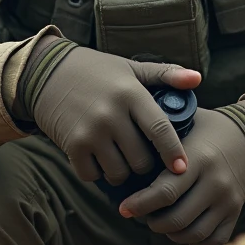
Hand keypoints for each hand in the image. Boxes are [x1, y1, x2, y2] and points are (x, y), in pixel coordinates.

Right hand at [31, 47, 200, 184]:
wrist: (47, 72)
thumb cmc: (96, 70)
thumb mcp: (130, 68)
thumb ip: (164, 75)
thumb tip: (198, 78)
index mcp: (130, 93)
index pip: (160, 130)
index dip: (174, 153)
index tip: (182, 168)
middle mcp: (111, 114)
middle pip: (141, 159)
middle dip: (145, 164)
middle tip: (141, 156)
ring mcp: (90, 131)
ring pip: (118, 172)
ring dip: (122, 172)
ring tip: (120, 159)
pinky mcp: (71, 145)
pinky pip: (92, 175)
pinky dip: (98, 173)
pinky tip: (99, 159)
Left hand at [119, 107, 244, 244]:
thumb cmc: (208, 129)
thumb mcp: (187, 122)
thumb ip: (160, 131)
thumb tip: (125, 139)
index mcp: (198, 159)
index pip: (165, 191)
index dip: (140, 204)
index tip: (124, 208)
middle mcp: (215, 183)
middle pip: (177, 219)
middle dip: (153, 222)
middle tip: (143, 214)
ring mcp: (228, 201)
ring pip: (193, 234)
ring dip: (171, 234)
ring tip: (161, 221)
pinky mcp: (236, 213)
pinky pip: (212, 239)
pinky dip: (193, 241)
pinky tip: (182, 230)